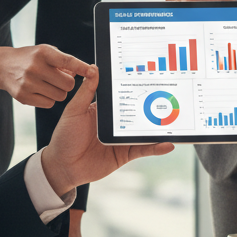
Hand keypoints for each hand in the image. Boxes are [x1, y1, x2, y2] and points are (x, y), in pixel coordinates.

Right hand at [0, 44, 87, 106]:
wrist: (3, 67)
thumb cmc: (30, 58)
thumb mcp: (46, 52)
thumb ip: (64, 61)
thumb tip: (82, 72)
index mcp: (43, 53)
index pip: (68, 61)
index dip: (82, 67)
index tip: (93, 71)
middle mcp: (35, 67)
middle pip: (68, 84)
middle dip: (68, 83)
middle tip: (61, 79)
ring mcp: (28, 83)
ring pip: (60, 96)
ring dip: (59, 92)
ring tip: (49, 84)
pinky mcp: (23, 97)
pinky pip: (49, 104)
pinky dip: (49, 99)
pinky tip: (41, 90)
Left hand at [41, 64, 173, 196]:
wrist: (62, 167)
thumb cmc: (64, 137)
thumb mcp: (74, 110)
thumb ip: (86, 92)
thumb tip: (94, 69)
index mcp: (104, 108)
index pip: (123, 94)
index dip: (135, 86)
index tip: (150, 75)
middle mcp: (116, 121)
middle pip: (139, 111)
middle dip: (154, 104)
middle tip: (171, 94)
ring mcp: (122, 137)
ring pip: (144, 129)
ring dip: (159, 126)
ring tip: (175, 119)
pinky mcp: (125, 153)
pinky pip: (142, 148)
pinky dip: (155, 147)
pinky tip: (166, 143)